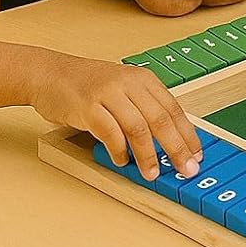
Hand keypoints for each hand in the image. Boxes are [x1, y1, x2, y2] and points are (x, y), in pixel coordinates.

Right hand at [32, 52, 203, 181]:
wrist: (49, 73)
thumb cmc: (87, 86)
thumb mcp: (123, 89)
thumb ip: (143, 109)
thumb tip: (169, 143)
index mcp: (143, 79)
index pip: (174, 108)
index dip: (188, 134)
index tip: (196, 155)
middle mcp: (129, 83)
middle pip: (161, 118)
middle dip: (177, 148)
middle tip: (186, 169)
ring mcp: (108, 93)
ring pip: (138, 127)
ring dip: (148, 154)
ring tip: (152, 173)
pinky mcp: (88, 106)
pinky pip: (110, 133)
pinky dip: (119, 150)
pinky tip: (122, 161)